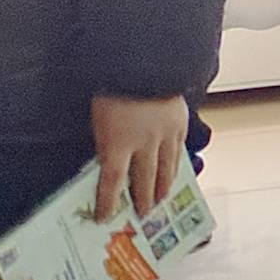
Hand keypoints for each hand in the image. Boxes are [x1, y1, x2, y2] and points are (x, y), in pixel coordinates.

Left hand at [88, 95, 188, 219]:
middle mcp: (145, 143)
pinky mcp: (180, 124)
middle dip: (142, 199)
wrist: (145, 63)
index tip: (105, 217)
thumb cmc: (113, 88)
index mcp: (119, 143)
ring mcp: (165, 134)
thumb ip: (106, 143)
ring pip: (166, 168)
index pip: (113, 181)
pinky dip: (177, 165)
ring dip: (163, 186)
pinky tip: (176, 172)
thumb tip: (108, 163)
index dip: (109, 202)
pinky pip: (179, 151)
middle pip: (144, 180)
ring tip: (162, 199)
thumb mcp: (100, 119)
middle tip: (143, 214)